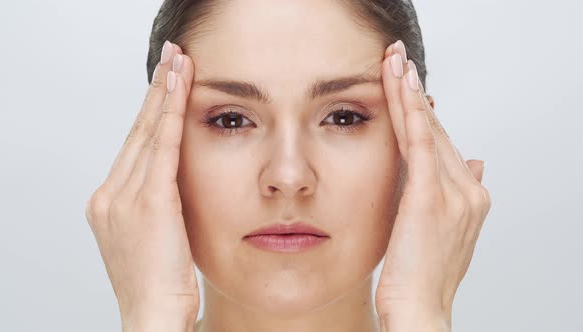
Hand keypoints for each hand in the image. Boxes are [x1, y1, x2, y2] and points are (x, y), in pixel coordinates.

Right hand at [85, 41, 198, 330]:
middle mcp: (110, 195)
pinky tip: (181, 89)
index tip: (163, 83)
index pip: (134, 146)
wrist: (153, 315)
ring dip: (164, 94)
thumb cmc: (159, 283)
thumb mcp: (153, 235)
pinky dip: (171, 115)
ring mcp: (123, 198)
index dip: (150, 112)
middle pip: (137, 132)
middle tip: (170, 59)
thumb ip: (158, 203)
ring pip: (148, 133)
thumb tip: (176, 178)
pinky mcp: (148, 202)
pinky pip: (161, 148)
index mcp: (108, 203)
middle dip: (156, 92)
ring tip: (178, 63)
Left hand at [374, 41, 491, 330]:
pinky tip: (400, 85)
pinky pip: (419, 143)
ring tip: (395, 60)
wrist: (419, 309)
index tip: (408, 86)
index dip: (424, 113)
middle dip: (416, 93)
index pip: (441, 144)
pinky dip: (410, 111)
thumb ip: (455, 195)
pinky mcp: (429, 197)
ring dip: (410, 92)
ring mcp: (452, 192)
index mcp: (468, 197)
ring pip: (428, 129)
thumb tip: (473, 163)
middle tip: (398, 59)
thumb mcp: (443, 232)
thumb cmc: (421, 277)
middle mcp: (466, 190)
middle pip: (436, 130)